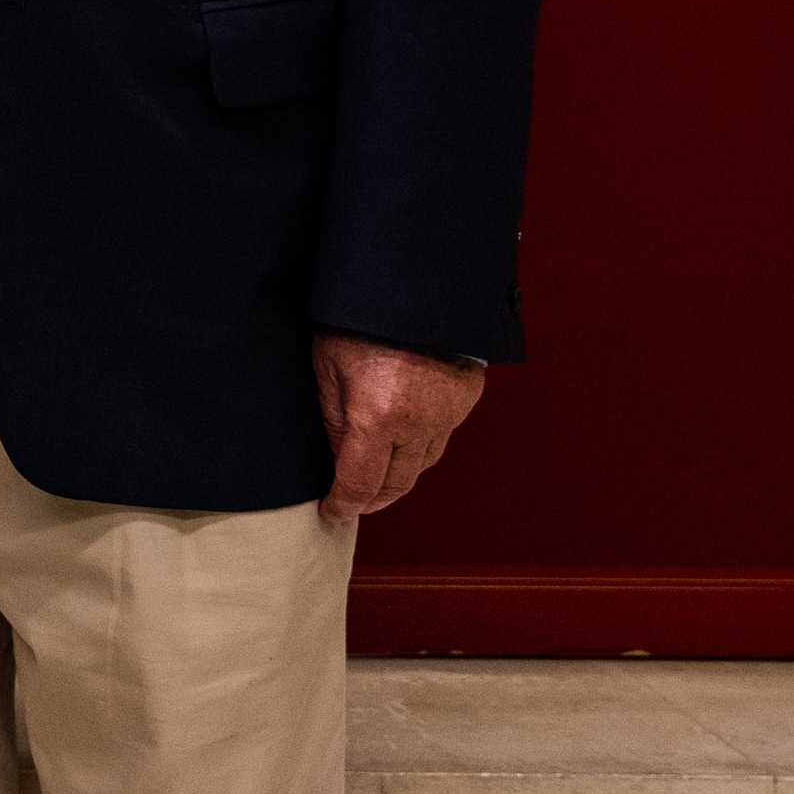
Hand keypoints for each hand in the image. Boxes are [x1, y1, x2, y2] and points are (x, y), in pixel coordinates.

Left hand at [311, 331, 484, 523]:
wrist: (417, 282)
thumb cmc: (361, 315)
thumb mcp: (327, 364)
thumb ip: (334, 418)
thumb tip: (339, 457)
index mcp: (378, 417)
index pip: (361, 483)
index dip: (344, 504)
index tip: (331, 511)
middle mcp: (420, 423)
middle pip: (398, 483)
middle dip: (373, 499)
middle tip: (352, 502)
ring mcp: (449, 412)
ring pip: (424, 463)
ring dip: (400, 474)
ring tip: (376, 475)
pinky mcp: (467, 397)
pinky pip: (443, 435)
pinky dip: (422, 445)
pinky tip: (405, 438)